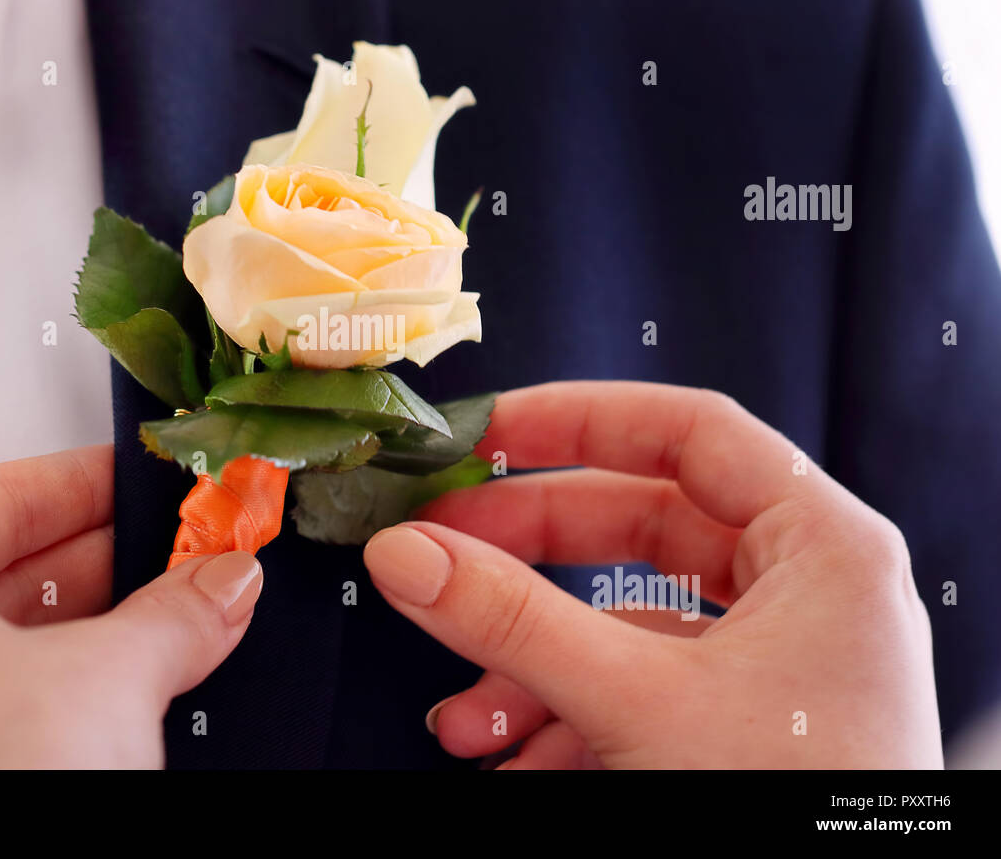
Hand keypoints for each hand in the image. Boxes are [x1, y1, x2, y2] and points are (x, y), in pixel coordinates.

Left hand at [0, 445, 261, 767]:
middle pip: (0, 569)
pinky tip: (138, 685)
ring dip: (98, 628)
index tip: (144, 484)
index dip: (86, 484)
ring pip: (2, 641)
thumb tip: (222, 583)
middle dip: (109, 563)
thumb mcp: (111, 678)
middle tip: (183, 553)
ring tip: (179, 616)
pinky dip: (68, 684)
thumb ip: (176, 613)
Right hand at [364, 382, 941, 767]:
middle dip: (531, 551)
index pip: (690, 430)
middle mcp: (809, 590)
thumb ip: (515, 623)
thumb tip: (408, 552)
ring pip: (630, 620)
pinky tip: (515, 758)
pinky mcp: (751, 720)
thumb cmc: (801, 812)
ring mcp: (781, 659)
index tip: (487, 432)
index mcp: (824, 547)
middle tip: (446, 548)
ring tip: (467, 714)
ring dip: (535, 661)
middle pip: (643, 523)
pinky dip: (570, 718)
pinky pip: (642, 687)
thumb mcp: (641, 706)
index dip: (579, 419)